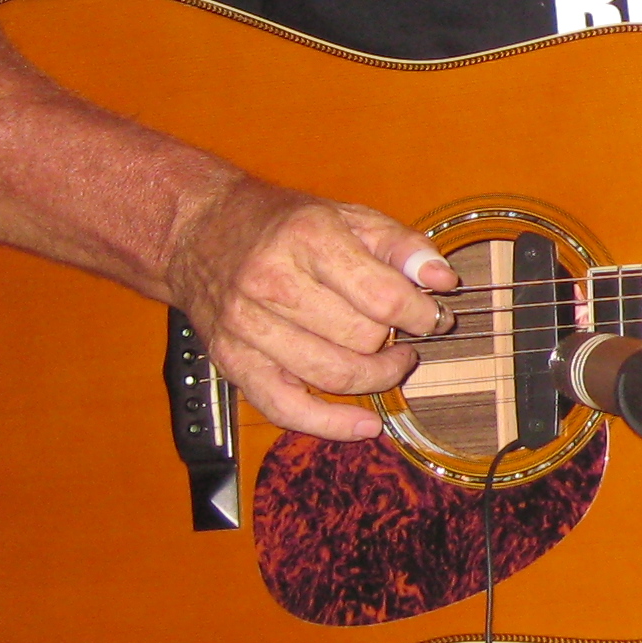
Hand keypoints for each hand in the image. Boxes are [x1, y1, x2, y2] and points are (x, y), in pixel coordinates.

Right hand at [163, 172, 457, 440]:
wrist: (199, 230)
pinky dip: (329, 424)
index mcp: (308, 239)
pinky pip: (284, 408)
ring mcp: (248, 326)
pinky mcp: (233, 360)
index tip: (434, 317)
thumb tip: (442, 279)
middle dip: (396, 342)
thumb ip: (402, 245)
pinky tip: (363, 426)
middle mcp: (272, 282)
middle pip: (360, 338)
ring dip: (375, 377)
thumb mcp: (348, 216)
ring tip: (390, 362)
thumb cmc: (280, 224)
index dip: (421, 314)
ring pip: (331, 374)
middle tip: (406, 335)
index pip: (382, 297)